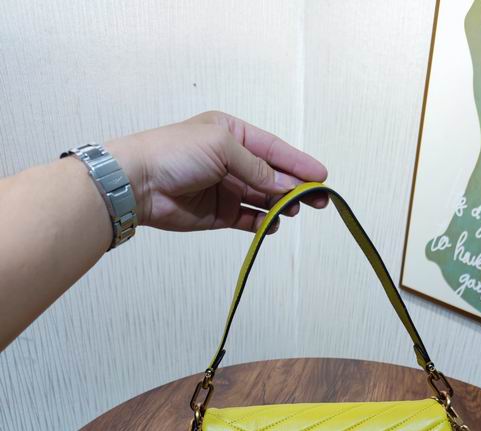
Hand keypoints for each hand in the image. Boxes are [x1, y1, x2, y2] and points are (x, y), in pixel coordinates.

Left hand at [107, 111, 327, 233]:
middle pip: (273, 176)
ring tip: (293, 211)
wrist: (139, 183)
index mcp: (233, 135)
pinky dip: (261, 223)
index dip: (299, 163)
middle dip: (296, 188)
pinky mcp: (219, 214)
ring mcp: (227, 189)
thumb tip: (284, 185)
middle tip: (318, 201)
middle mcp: (232, 161)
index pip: (274, 150)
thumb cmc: (174, 153)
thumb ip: (256, 167)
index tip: (322, 177)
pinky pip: (248, 219)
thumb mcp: (221, 147)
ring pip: (263, 199)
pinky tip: (271, 225)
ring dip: (280, 205)